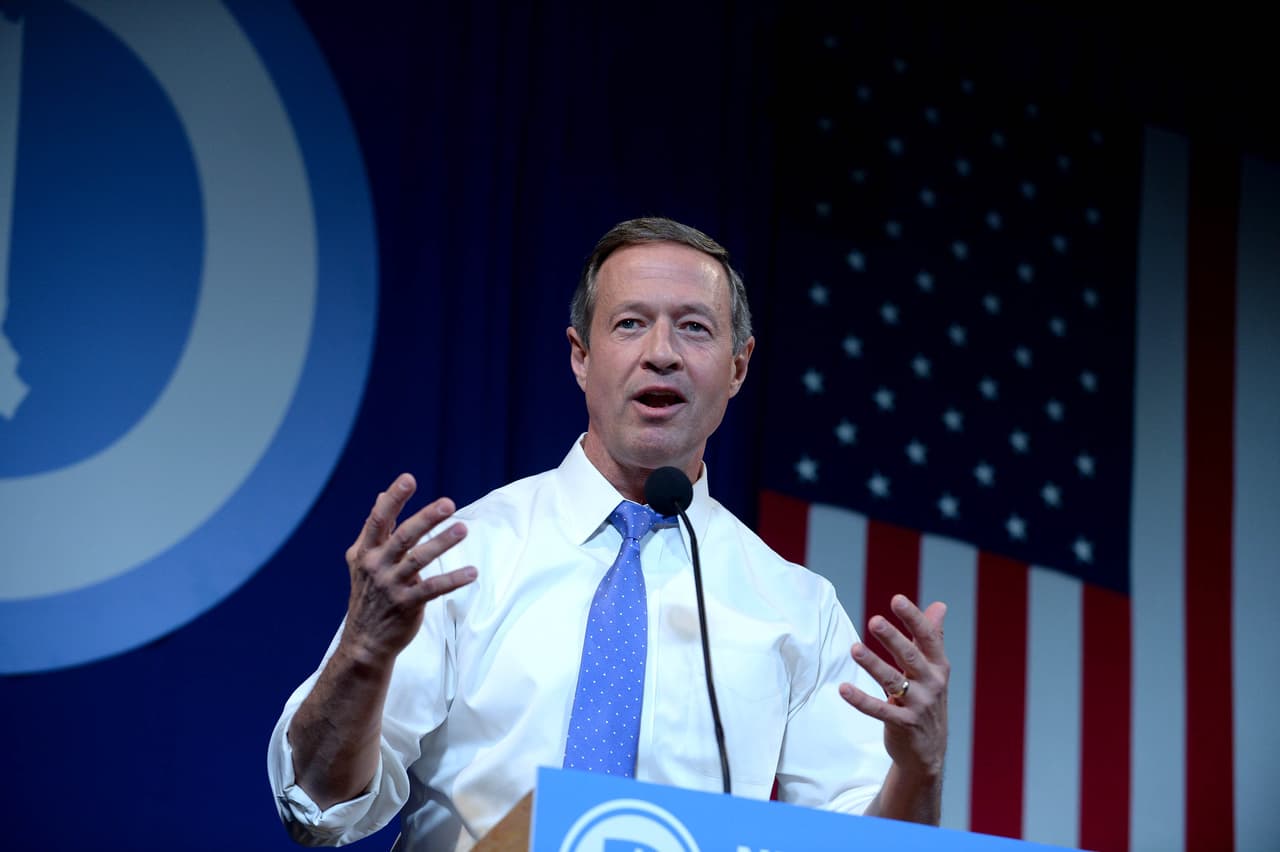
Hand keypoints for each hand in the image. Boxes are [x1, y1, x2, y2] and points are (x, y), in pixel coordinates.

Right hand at [340, 473, 476, 664]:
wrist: (364, 641)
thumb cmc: (368, 594)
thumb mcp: (363, 560)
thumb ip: (374, 529)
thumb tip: (381, 496)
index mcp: (366, 551)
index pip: (379, 519)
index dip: (393, 499)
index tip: (408, 479)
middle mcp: (376, 566)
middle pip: (402, 537)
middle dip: (426, 518)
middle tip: (449, 503)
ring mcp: (391, 586)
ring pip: (419, 560)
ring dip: (442, 543)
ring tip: (463, 530)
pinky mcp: (406, 604)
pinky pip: (433, 589)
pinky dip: (453, 580)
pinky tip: (472, 572)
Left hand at [839, 595, 948, 779]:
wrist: (928, 752)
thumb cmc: (927, 701)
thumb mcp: (934, 670)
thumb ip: (933, 637)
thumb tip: (939, 605)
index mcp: (939, 666)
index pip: (928, 638)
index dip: (913, 618)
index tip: (897, 600)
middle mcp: (932, 684)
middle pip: (910, 656)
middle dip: (893, 638)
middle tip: (874, 620)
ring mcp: (918, 706)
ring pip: (893, 681)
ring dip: (873, 664)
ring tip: (854, 649)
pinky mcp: (903, 725)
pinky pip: (879, 710)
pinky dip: (861, 700)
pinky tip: (843, 689)